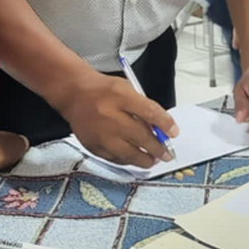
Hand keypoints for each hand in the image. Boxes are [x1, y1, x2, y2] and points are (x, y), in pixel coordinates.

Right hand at [57, 72, 178, 166]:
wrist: (75, 94)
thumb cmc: (104, 90)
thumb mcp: (127, 89)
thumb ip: (143, 107)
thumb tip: (159, 128)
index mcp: (121, 96)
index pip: (149, 112)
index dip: (165, 124)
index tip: (174, 132)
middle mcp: (110, 116)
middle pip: (141, 137)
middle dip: (158, 148)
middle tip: (167, 153)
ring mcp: (101, 134)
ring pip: (129, 153)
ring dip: (145, 159)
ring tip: (154, 159)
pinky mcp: (93, 146)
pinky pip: (116, 159)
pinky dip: (128, 160)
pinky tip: (135, 158)